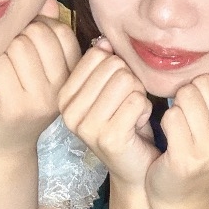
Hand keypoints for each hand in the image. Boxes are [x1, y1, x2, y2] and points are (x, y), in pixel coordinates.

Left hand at [0, 0, 80, 152]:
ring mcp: (39, 99)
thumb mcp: (42, 68)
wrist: (7, 145)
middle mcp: (61, 88)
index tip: (23, 37)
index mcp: (73, 76)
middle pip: (39, 34)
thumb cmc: (22, 100)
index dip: (38, 25)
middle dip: (16, 32)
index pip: (61, 32)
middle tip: (3, 46)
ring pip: (17, 45)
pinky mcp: (14, 106)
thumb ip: (47, 33)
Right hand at [59, 37, 158, 187]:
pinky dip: (145, 111)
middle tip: (126, 107)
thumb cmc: (124, 123)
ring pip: (127, 81)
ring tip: (130, 116)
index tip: (115, 93)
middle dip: (130, 83)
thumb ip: (103, 64)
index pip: (98, 55)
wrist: (134, 167)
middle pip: (114, 66)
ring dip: (138, 97)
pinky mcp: (108, 137)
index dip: (117, 69)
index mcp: (64, 96)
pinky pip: (138, 100)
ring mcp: (86, 126)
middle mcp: (69, 111)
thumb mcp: (109, 89)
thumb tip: (103, 41)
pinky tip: (136, 127)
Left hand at [146, 68, 208, 205]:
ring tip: (183, 126)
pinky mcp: (186, 160)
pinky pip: (171, 116)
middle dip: (193, 93)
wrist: (184, 199)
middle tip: (191, 116)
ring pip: (186, 96)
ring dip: (178, 107)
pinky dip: (167, 122)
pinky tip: (172, 138)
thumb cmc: (206, 153)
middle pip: (206, 83)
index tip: (208, 104)